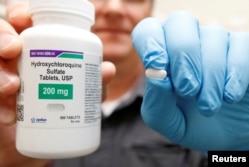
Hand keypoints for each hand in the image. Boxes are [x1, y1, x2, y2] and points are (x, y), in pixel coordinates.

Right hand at [0, 1, 114, 165]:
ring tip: (13, 87)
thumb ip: (94, 84)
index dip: (21, 13)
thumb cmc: (66, 109)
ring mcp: (6, 77)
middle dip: (3, 37)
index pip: (24, 21)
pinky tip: (10, 117)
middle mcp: (19, 59)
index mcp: (39, 48)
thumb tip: (107, 69)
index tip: (25, 19)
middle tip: (12, 50)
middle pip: (2, 35)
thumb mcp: (83, 96)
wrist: (48, 138)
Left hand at [132, 11, 248, 150]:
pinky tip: (230, 96)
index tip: (158, 66)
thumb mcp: (170, 122)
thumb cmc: (195, 124)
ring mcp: (218, 43)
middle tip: (187, 91)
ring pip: (213, 36)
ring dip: (210, 76)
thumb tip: (157, 76)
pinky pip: (242, 45)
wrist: (230, 136)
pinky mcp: (244, 49)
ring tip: (208, 106)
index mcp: (163, 56)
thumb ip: (157, 103)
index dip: (150, 42)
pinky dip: (235, 73)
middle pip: (180, 22)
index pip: (148, 31)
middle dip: (182, 57)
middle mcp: (189, 43)